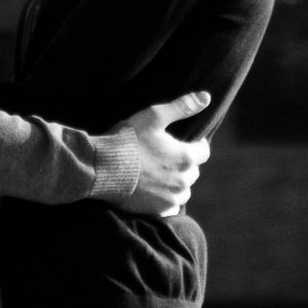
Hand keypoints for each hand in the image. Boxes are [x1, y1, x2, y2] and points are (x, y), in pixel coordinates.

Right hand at [100, 91, 211, 215]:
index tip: (183, 142)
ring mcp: (171, 197)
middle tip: (166, 156)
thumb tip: (206, 97)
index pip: (203, 151)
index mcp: (185, 157)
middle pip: (193, 171)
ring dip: (177, 183)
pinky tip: (154, 191)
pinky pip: (171, 207)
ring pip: (184, 190)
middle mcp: (183, 180)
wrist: (102, 168)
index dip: (195, 145)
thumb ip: (182, 107)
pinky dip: (167, 200)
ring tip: (160, 174)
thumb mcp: (154, 116)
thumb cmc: (128, 140)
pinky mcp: (157, 210)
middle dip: (184, 164)